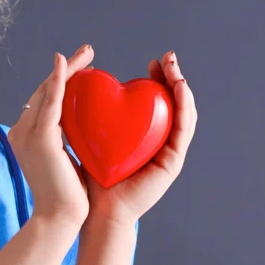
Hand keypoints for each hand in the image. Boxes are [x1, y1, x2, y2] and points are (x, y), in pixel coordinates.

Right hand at [7, 44, 94, 226]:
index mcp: (24, 136)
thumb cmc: (65, 195)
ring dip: (68, 68)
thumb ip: (62, 142)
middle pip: (44, 91)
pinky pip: (51, 102)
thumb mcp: (61, 161)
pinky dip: (59, 80)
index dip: (60, 82)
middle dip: (67, 69)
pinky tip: (66, 63)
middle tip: (87, 52)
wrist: (58, 217)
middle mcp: (20, 131)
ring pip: (48, 92)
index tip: (81, 69)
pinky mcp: (40, 137)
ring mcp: (27, 133)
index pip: (43, 102)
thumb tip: (75, 129)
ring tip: (87, 52)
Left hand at [82, 50, 197, 225]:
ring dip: (181, 87)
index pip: (156, 102)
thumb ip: (91, 110)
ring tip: (175, 68)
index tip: (152, 61)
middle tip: (168, 57)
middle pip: (172, 104)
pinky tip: (179, 89)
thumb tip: (80, 80)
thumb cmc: (90, 172)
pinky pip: (183, 129)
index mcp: (144, 134)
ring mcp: (168, 151)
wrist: (95, 207)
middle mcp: (159, 140)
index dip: (157, 80)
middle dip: (172, 77)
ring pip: (182, 112)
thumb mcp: (90, 133)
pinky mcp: (172, 161)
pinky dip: (183, 107)